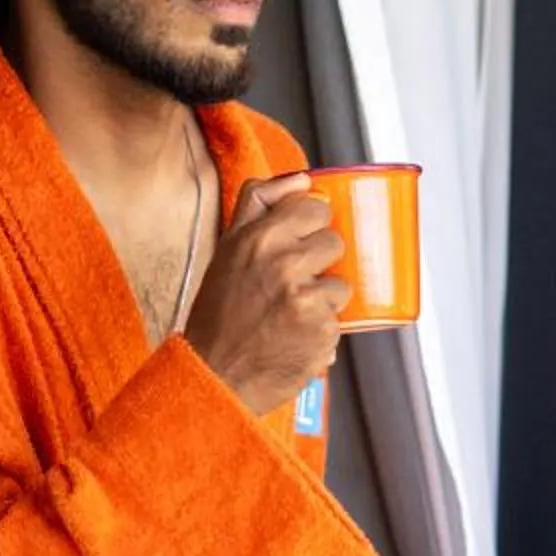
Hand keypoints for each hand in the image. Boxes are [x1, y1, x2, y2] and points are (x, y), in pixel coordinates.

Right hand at [183, 172, 349, 416]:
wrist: (214, 376)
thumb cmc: (219, 314)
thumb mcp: (228, 249)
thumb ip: (259, 204)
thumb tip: (303, 179)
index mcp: (258, 238)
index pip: (314, 208)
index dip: (311, 226)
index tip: (299, 243)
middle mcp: (283, 264)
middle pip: (334, 243)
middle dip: (319, 264)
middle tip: (289, 285)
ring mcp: (306, 299)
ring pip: (341, 284)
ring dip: (323, 301)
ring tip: (290, 315)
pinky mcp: (323, 332)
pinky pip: (339, 321)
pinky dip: (321, 331)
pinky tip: (294, 337)